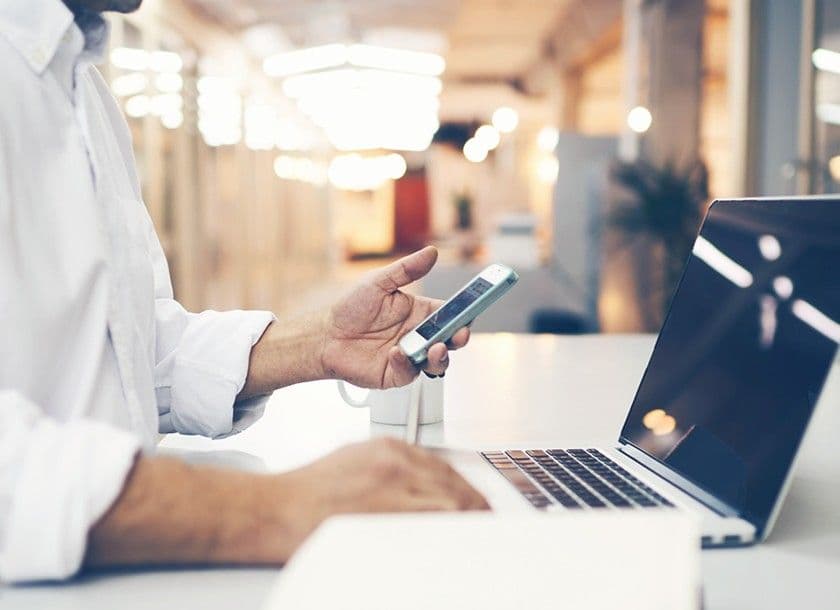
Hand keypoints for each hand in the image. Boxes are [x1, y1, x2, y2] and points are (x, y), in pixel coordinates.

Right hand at [276, 438, 488, 552]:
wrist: (279, 509)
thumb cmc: (310, 491)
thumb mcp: (356, 460)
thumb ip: (392, 468)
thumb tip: (422, 484)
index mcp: (389, 447)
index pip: (444, 466)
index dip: (464, 489)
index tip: (472, 503)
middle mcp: (397, 461)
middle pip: (454, 484)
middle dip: (474, 506)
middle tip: (483, 522)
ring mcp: (395, 486)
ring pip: (452, 503)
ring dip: (469, 519)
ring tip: (477, 535)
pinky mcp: (389, 511)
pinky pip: (434, 522)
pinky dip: (452, 531)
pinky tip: (458, 541)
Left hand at [321, 246, 470, 387]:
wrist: (325, 336)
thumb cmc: (350, 309)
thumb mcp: (378, 282)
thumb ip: (406, 270)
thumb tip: (431, 252)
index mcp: (420, 313)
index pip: (450, 313)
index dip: (465, 312)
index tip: (475, 306)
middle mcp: (418, 335)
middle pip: (450, 340)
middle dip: (460, 337)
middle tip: (460, 333)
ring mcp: (410, 356)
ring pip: (437, 362)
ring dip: (441, 356)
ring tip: (435, 348)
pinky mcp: (395, 373)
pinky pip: (410, 373)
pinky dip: (406, 363)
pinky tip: (395, 353)